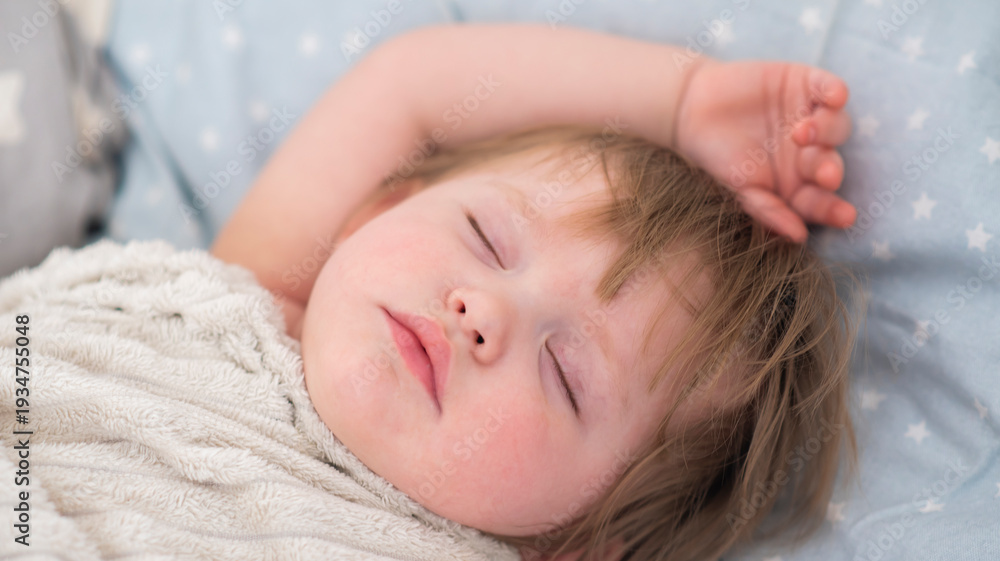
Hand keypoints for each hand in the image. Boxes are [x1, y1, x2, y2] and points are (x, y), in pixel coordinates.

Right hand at [674, 59, 855, 242]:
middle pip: (831, 162)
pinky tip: (835, 98)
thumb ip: (769, 210)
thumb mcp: (740, 189)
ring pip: (837, 126)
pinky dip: (835, 91)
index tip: (845, 217)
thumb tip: (799, 236)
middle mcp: (809, 151)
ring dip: (828, 132)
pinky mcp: (804, 84)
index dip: (834, 208)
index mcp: (797, 181)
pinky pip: (830, 88)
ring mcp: (810, 116)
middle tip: (823, 174)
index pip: (821, 198)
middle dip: (829, 169)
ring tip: (801, 133)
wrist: (691, 111)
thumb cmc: (717, 157)